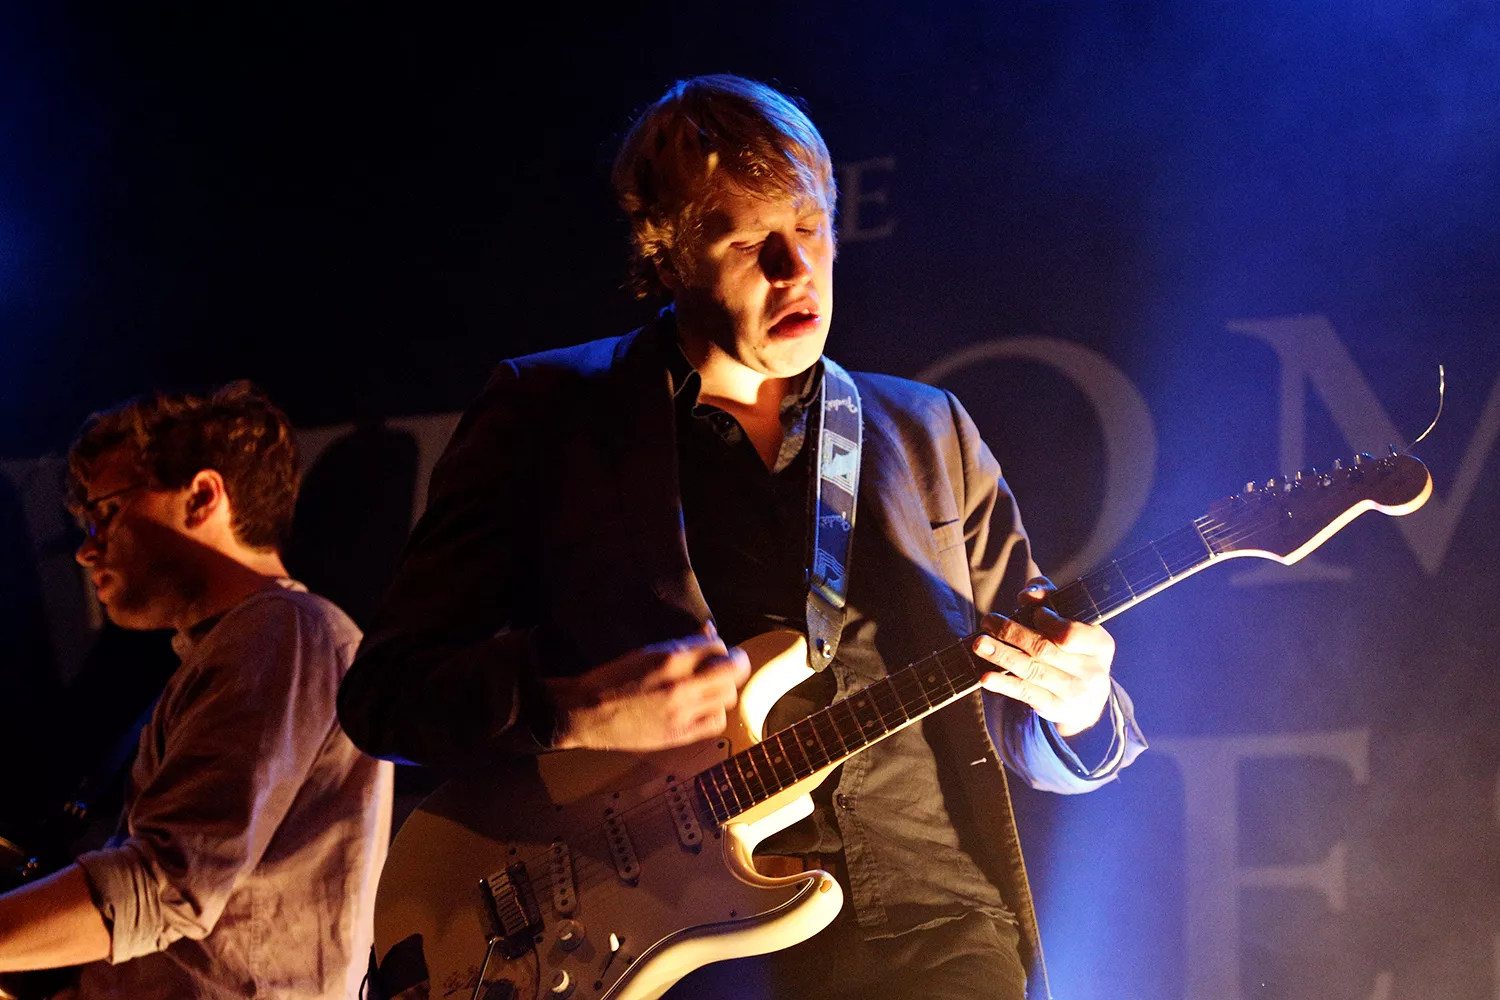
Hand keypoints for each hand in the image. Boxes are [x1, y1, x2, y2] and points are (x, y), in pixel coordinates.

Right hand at [544, 626, 750, 751]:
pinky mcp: (679, 734)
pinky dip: (715, 713)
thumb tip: (709, 632)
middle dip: (732, 667)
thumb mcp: (646, 652)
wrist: (586, 712)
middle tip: (725, 667)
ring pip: (728, 698)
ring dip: (724, 690)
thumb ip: (682, 645)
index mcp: (671, 658)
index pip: (718, 647)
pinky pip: (715, 723)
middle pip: (731, 673)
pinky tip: (704, 709)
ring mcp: (683, 712)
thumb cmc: (612, 679)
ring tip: (711, 688)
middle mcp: (682, 684)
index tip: (717, 652)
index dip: (721, 648)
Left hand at [971, 578, 1114, 737]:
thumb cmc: (1075, 650)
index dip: (1048, 622)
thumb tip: (1028, 593)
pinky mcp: (1056, 709)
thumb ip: (1050, 599)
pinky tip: (986, 677)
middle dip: (1012, 633)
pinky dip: (1004, 685)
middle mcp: (1091, 671)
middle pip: (1044, 649)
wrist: (1089, 699)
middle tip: (988, 621)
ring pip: (1032, 671)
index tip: (1032, 612)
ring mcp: (1074, 693)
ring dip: (1002, 656)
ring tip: (980, 644)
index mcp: (1100, 644)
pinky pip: (1026, 694)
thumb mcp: (1072, 622)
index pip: (1070, 633)